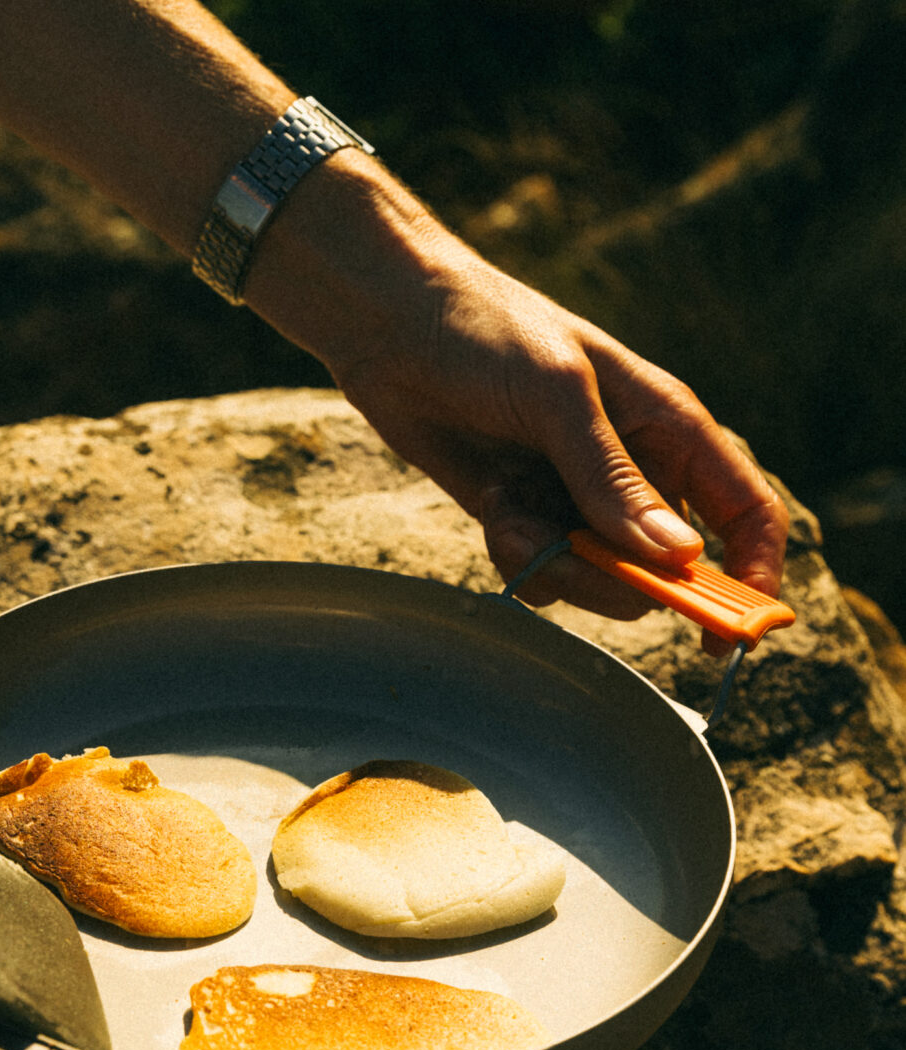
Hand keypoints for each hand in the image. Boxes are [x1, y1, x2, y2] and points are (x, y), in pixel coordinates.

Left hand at [255, 191, 788, 622]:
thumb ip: (613, 478)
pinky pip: (540, 569)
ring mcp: (573, 496)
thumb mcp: (558, 396)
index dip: (752, 574)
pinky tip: (493, 511)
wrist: (390, 323)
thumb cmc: (485, 331)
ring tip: (510, 512)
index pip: (744, 511)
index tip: (729, 632)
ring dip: (553, 563)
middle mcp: (630, 469)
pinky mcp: (520, 512)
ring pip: (597, 578)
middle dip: (615, 577)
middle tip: (565, 549)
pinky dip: (516, 556)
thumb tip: (679, 557)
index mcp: (667, 427)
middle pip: (663, 569)